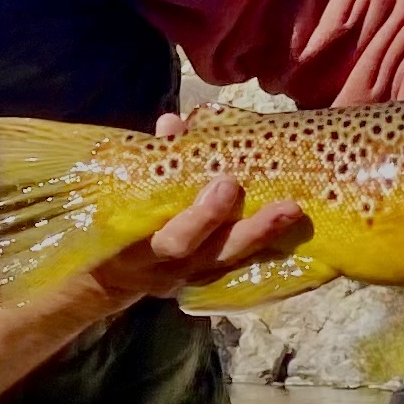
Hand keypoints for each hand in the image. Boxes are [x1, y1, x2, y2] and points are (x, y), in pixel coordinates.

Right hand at [84, 112, 303, 304]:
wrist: (110, 276)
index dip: (202, 216)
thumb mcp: (126, 196)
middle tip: (268, 193)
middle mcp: (172, 269)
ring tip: (292, 210)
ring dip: (263, 235)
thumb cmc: (120, 221)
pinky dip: (265, 248)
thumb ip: (152, 162)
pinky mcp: (210, 281)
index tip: (226, 182)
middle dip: (241, 225)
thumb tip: (173, 123)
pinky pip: (241, 268)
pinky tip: (291, 230)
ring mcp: (193, 278)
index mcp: (144, 247)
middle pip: (209, 254)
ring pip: (231, 261)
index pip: (175, 239)